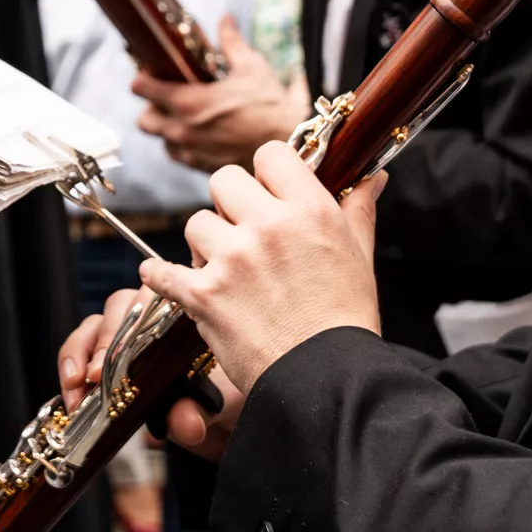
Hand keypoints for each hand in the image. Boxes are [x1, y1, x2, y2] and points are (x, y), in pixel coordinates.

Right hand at [53, 287, 246, 460]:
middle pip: (118, 308)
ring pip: (92, 327)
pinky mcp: (106, 364)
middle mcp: (152, 322)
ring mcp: (126, 341)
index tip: (125, 350)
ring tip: (75, 387)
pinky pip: (79, 353)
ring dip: (77, 355)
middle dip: (103, 343)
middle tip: (95, 377)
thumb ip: (201, 413)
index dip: (135, 320)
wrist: (220, 427)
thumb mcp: (221, 410)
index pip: (156, 298)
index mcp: (185, 319)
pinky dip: (70, 369)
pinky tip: (71, 397)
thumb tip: (185, 420)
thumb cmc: (226, 405)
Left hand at [135, 18, 302, 171]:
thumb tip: (226, 19)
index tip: (150, 74)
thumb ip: (231, 42)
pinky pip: (180, 156)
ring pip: (161, 141)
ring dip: (167, 129)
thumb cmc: (271, 106)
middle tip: (166, 98)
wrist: (289, 146)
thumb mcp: (251, 68)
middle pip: (144, 121)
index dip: (143, 79)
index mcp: (189, 102)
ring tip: (186, 117)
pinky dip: (184, 146)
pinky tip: (200, 135)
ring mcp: (192, 152)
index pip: (142, 89)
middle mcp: (183, 130)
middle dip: (150, 109)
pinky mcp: (202, 168)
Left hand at [138, 143, 383, 393]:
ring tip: (226, 269)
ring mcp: (232, 259)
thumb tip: (370, 176)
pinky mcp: (204, 295)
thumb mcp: (360, 255)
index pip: (269, 153)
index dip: (266, 171)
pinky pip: (164, 271)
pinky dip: (161, 276)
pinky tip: (163, 276)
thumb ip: (358, 207)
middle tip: (243, 230)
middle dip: (230, 204)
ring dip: (206, 244)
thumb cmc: (346, 319)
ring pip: (195, 223)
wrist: (325, 378)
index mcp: (309, 210)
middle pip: (223, 180)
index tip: (267, 191)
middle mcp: (267, 226)